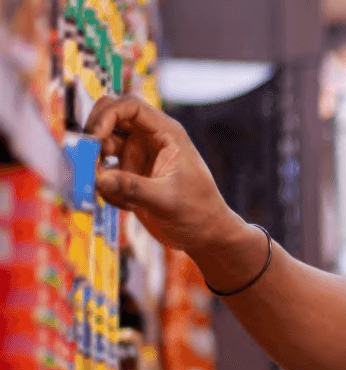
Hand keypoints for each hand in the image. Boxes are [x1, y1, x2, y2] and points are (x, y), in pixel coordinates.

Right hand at [86, 95, 244, 254]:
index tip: (94, 137)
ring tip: (120, 197)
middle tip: (90, 161)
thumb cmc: (197, 212)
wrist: (204, 236)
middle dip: (95, 138)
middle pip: (110, 119)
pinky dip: (107, 188)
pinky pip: (104, 172)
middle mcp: (150, 139)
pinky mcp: (130, 174)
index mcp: (167, 133)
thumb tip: (99, 179)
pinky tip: (129, 207)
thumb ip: (132, 188)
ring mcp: (138, 156)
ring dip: (99, 169)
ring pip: (102, 147)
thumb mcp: (166, 200)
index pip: (130, 106)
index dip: (107, 115)